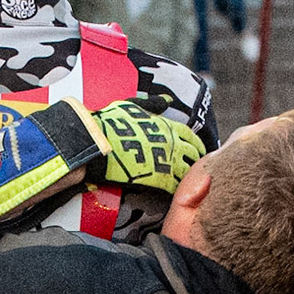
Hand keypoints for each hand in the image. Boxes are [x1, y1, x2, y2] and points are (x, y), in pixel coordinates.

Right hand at [90, 100, 206, 192]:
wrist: (97, 145)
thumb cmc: (111, 123)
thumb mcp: (132, 106)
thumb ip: (152, 104)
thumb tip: (166, 100)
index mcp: (167, 126)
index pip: (190, 136)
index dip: (195, 143)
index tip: (196, 150)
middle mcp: (172, 144)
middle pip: (193, 155)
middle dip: (195, 161)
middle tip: (196, 168)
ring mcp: (167, 162)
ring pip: (188, 172)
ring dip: (189, 177)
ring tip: (187, 183)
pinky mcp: (160, 180)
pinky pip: (177, 186)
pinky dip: (178, 190)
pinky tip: (175, 193)